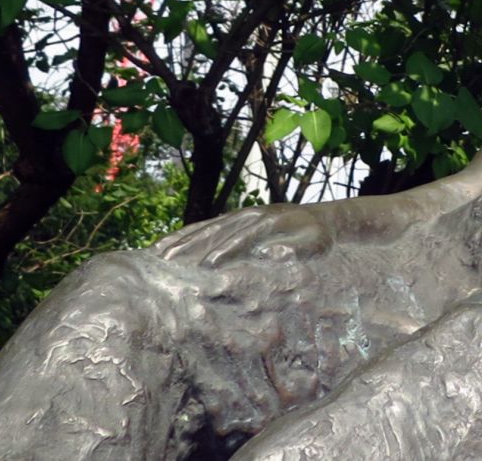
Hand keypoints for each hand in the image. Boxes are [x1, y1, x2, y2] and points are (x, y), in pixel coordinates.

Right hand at [152, 203, 334, 267]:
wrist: (321, 218)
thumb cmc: (317, 237)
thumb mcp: (314, 242)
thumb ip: (294, 246)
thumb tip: (271, 252)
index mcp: (269, 221)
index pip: (242, 237)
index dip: (225, 250)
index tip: (208, 266)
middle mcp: (251, 215)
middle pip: (218, 230)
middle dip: (195, 245)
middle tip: (169, 263)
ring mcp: (241, 214)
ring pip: (208, 226)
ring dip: (185, 239)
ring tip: (161, 255)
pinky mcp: (235, 217)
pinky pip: (207, 225)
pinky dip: (187, 233)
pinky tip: (169, 243)